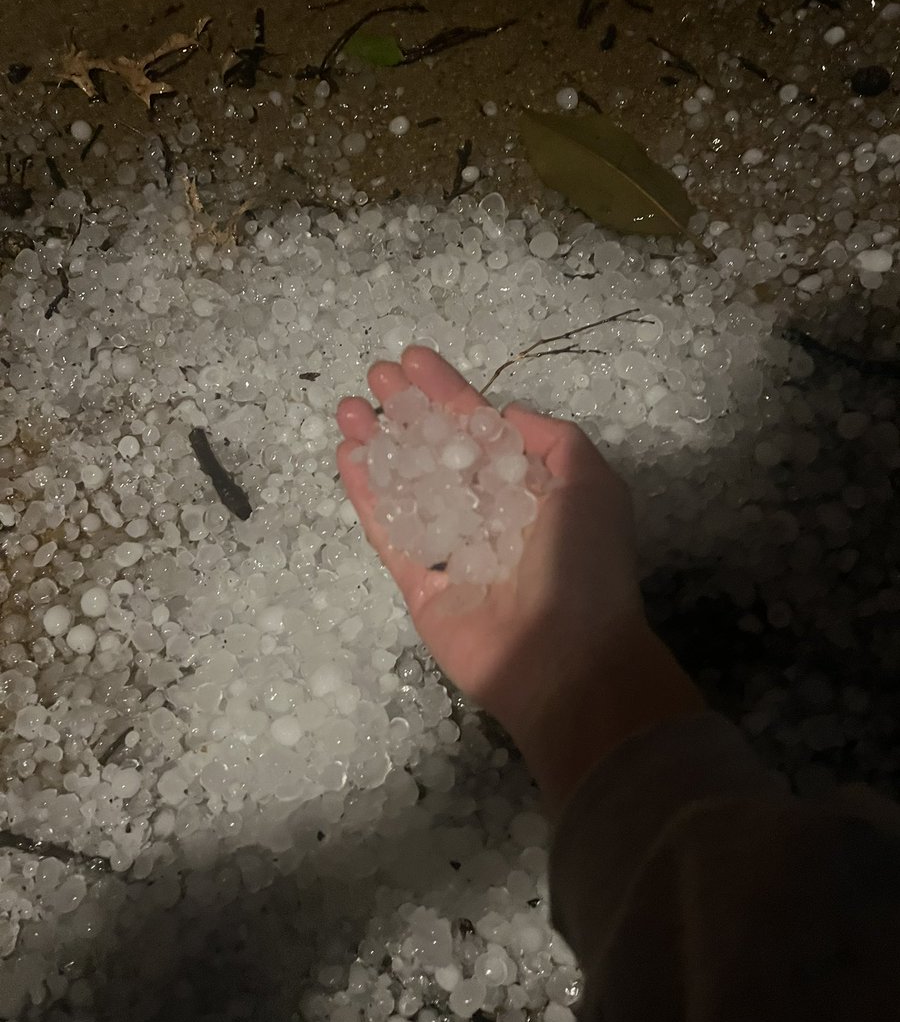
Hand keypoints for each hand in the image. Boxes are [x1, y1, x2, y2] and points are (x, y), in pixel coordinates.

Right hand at [336, 347, 704, 809]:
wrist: (567, 661)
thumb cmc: (584, 566)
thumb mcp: (592, 485)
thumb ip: (553, 441)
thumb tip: (505, 414)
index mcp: (531, 489)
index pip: (482, 429)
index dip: (448, 393)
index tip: (414, 360)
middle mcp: (490, 513)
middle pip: (439, 450)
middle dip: (408, 411)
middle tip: (375, 376)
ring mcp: (452, 548)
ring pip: (407, 484)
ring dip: (379, 443)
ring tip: (348, 407)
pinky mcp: (420, 583)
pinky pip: (389, 531)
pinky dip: (367, 494)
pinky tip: (348, 455)